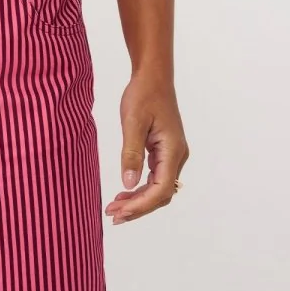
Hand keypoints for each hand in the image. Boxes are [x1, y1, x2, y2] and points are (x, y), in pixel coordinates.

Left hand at [105, 71, 188, 225]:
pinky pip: (155, 177)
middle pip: (161, 194)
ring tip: (115, 207)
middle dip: (138, 207)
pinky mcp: (165, 151)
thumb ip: (131, 153)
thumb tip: (128, 184)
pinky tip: (125, 191)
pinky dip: (140, 187)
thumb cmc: (143, 94)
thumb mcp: (133, 122)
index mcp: (173, 151)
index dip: (141, 205)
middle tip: (112, 215)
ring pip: (158, 187)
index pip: (160, 189)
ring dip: (138, 199)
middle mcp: (177, 156)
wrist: (153, 76)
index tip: (120, 212)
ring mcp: (172, 154)